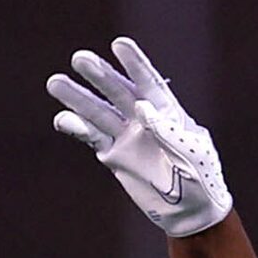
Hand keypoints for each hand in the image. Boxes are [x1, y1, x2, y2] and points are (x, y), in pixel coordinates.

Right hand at [47, 37, 232, 238]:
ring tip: (55, 82)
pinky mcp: (114, 156)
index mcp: (167, 112)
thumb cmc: (202, 180)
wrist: (191, 212)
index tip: (119, 44)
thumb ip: (167, 131)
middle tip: (79, 58)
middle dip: (99, 75)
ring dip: (77, 98)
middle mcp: (143, 118)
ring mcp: (126, 136)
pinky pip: (92, 138)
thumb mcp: (192, 154)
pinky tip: (62, 119)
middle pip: (117, 91)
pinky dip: (77, 128)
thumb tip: (141, 107)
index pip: (148, 82)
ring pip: (98, 112)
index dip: (134, 63)